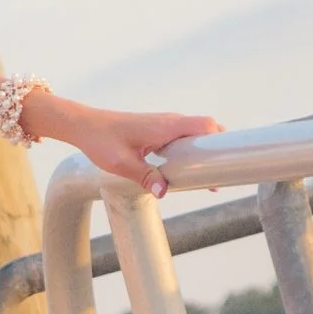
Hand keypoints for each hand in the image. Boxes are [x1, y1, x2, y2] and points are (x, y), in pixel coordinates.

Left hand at [44, 98, 222, 197]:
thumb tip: (164, 191)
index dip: (221, 141)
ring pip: (197, 135)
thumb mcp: (121, 163)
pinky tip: (189, 172)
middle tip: (221, 176)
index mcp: (166, 126)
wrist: (85, 126)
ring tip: (210, 179)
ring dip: (205, 153)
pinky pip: (184, 139)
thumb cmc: (101, 141)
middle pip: (208, 130)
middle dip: (218, 150)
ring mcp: (166, 125)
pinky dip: (192, 152)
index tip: (227, 163)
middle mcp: (170, 122)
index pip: (207, 125)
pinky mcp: (159, 131)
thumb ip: (144, 177)